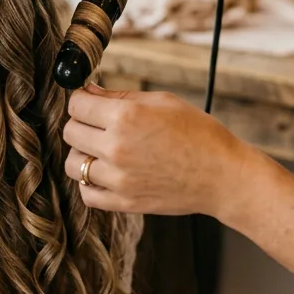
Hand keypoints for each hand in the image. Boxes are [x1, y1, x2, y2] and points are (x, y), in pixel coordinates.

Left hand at [63, 83, 255, 220]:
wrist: (222, 175)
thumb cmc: (199, 134)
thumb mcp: (162, 101)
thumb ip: (121, 96)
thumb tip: (90, 91)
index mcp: (125, 117)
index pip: (77, 105)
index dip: (81, 100)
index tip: (88, 102)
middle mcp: (116, 147)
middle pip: (70, 132)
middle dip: (81, 123)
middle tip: (98, 124)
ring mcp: (118, 178)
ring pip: (73, 163)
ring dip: (83, 153)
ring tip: (102, 149)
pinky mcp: (124, 202)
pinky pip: (86, 193)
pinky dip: (90, 182)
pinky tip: (106, 172)